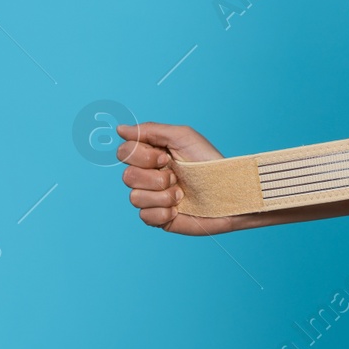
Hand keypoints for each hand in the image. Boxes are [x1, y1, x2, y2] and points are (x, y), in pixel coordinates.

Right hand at [115, 121, 240, 235]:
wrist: (228, 192)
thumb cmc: (209, 161)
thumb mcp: (182, 137)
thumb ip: (150, 130)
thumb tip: (119, 129)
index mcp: (151, 155)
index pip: (124, 152)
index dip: (141, 156)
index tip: (166, 157)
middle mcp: (149, 176)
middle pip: (127, 176)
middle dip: (154, 177)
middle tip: (175, 176)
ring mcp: (153, 198)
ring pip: (135, 197)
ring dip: (162, 195)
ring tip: (181, 194)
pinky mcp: (159, 218)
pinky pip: (145, 216)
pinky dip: (163, 212)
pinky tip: (178, 209)